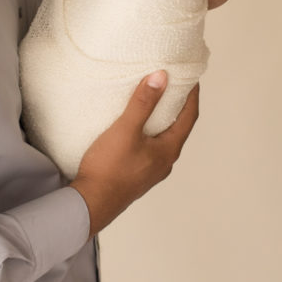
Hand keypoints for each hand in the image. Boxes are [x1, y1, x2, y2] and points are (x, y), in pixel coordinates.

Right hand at [69, 71, 198, 236]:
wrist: (90, 204)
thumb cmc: (109, 169)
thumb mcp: (126, 130)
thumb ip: (143, 103)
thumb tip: (161, 77)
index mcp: (169, 151)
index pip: (189, 117)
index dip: (192, 95)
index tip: (191, 77)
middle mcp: (164, 162)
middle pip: (178, 128)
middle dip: (177, 106)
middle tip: (172, 85)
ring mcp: (150, 170)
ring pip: (163, 139)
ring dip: (161, 119)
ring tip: (153, 101)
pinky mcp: (136, 174)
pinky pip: (149, 147)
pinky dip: (149, 131)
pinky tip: (134, 127)